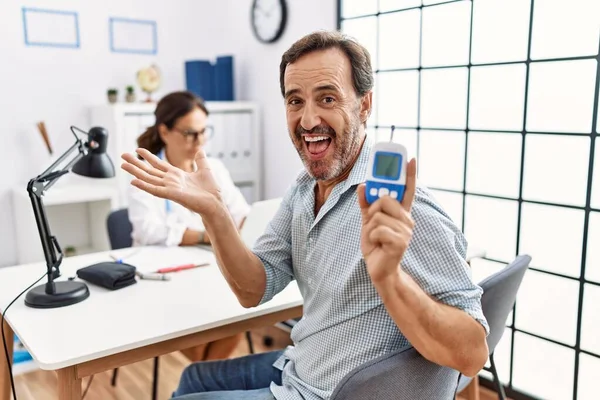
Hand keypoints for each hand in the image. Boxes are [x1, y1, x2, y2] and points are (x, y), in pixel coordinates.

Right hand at [121, 148, 222, 217]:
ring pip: (148, 178)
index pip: (158, 164)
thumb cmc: (210, 190)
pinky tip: (133, 181)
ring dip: (135, 172)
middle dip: (136, 163)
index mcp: (176, 175)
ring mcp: (169, 188)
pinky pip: (155, 190)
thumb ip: (200, 160)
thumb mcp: (205, 170)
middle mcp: (170, 181)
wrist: (215, 203)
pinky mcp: (171, 195)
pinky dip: (144, 186)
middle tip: (122, 155)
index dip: (148, 157)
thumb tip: (200, 150)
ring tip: (123, 165)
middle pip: (149, 170)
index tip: (138, 149)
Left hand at [357, 158, 416, 282]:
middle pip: (385, 199)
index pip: (407, 189)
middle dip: (373, 209)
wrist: (378, 269)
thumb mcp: (367, 221)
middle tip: (373, 222)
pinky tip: (377, 244)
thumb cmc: (375, 244)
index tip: (410, 158)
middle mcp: (407, 220)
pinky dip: (371, 236)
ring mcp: (406, 231)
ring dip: (370, 227)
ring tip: (375, 238)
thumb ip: (365, 204)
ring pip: (378, 215)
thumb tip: (362, 185)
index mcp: (401, 213)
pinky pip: (378, 229)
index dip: (409, 174)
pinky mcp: (400, 242)